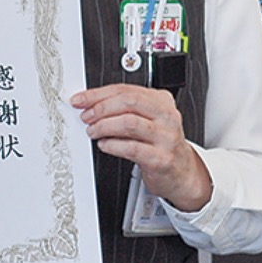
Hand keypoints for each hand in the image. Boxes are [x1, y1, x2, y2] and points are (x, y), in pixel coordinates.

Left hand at [71, 83, 212, 212]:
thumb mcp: (147, 118)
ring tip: (93, 131)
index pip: (126, 89)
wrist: (181, 173)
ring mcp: (166, 138)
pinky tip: (104, 145)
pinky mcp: (162, 159)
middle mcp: (167, 116)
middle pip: (128, 102)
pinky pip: (132, 148)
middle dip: (101, 108)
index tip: (81, 99)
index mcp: (161, 101)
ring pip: (129, 123)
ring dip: (104, 126)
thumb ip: (124, 108)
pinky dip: (113, 145)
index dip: (98, 93)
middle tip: (86, 116)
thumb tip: (89, 103)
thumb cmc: (159, 143)